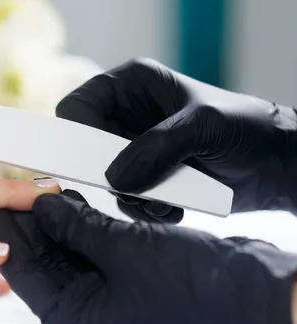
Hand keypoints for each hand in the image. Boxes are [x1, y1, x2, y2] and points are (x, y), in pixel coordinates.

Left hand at [0, 190, 296, 323]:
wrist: (250, 288)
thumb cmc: (192, 283)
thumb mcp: (124, 249)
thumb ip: (77, 226)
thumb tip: (42, 206)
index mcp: (79, 322)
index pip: (25, 275)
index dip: (3, 237)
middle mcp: (87, 314)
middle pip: (41, 263)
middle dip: (25, 227)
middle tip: (0, 191)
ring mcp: (104, 298)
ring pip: (63, 254)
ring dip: (51, 222)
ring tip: (30, 187)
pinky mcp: (121, 280)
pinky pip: (87, 251)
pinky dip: (76, 226)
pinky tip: (64, 199)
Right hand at [56, 58, 296, 222]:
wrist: (274, 164)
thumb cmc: (244, 127)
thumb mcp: (202, 126)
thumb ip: (156, 149)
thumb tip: (114, 180)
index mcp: (131, 86)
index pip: (79, 106)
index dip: (77, 133)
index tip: (93, 163)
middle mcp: (126, 118)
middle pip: (86, 149)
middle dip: (106, 173)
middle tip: (132, 188)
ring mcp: (135, 151)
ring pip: (105, 181)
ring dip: (132, 197)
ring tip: (167, 199)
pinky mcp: (146, 179)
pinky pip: (126, 200)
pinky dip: (146, 209)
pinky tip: (174, 206)